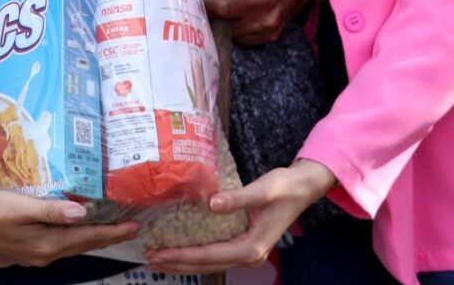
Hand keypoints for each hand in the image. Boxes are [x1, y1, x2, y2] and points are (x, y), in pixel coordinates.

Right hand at [0, 188, 140, 268]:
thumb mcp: (21, 207)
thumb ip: (51, 210)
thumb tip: (82, 212)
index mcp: (46, 245)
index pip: (87, 237)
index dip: (111, 231)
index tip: (134, 225)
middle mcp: (43, 255)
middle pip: (83, 245)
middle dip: (107, 236)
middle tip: (130, 226)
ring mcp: (33, 255)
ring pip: (71, 247)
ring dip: (92, 238)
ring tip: (109, 228)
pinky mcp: (24, 250)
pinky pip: (59, 245)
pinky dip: (74, 238)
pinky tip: (76, 229)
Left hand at [147, 159, 336, 273]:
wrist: (303, 188)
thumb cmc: (283, 188)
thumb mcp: (262, 190)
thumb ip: (237, 199)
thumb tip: (212, 204)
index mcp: (251, 247)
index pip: (209, 255)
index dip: (182, 255)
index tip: (159, 252)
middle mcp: (249, 256)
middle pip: (207, 265)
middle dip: (177, 263)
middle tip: (150, 259)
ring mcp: (248, 254)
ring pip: (210, 264)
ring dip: (185, 262)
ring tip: (160, 259)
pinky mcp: (246, 246)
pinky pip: (217, 256)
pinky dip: (197, 256)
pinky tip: (183, 251)